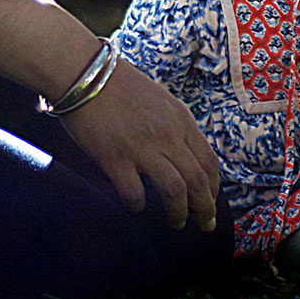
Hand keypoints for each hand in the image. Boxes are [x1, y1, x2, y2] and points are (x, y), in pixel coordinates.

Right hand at [61, 59, 219, 229]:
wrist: (86, 73)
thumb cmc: (121, 86)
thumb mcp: (161, 101)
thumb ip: (175, 127)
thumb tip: (184, 157)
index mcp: (181, 121)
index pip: (209, 162)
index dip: (213, 188)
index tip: (211, 203)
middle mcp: (168, 135)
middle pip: (198, 181)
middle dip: (205, 209)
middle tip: (204, 225)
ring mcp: (142, 147)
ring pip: (175, 191)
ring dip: (178, 213)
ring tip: (176, 223)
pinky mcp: (115, 158)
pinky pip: (135, 193)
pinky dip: (139, 206)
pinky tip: (137, 206)